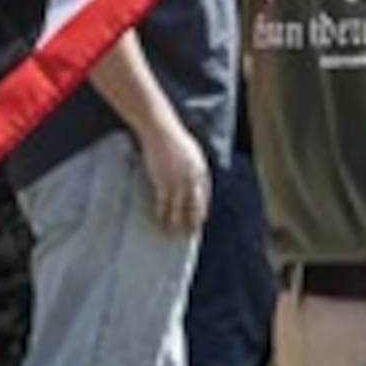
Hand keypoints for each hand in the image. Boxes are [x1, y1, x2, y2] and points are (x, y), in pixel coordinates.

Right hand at [134, 121, 209, 235]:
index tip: (200, 220)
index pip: (205, 196)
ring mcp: (178, 182)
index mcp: (202, 171)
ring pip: (179, 209)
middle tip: (190, 234)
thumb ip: (194, 168)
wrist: (161, 130)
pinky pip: (164, 204)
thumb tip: (192, 181)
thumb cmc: (175, 139)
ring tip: (172, 234)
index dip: (202, 210)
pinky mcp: (163, 182)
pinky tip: (160, 221)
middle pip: (195, 206)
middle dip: (193, 221)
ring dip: (176, 223)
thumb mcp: (191, 153)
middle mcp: (193, 179)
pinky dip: (162, 214)